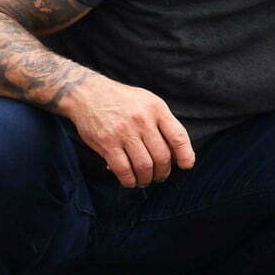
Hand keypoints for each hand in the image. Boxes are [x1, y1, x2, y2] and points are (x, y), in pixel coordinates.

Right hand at [65, 78, 195, 187]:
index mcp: (156, 109)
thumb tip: (176, 153)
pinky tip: (130, 181)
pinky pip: (123, 170)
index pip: (178, 136)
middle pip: (162, 156)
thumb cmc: (123, 100)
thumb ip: (162, 123)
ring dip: (147, 179)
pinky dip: (129, 180)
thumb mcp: (148, 102)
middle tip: (160, 176)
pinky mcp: (106, 143)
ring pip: (144, 166)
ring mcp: (123, 132)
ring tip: (145, 180)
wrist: (87, 93)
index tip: (186, 166)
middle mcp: (142, 120)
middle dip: (164, 172)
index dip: (186, 155)